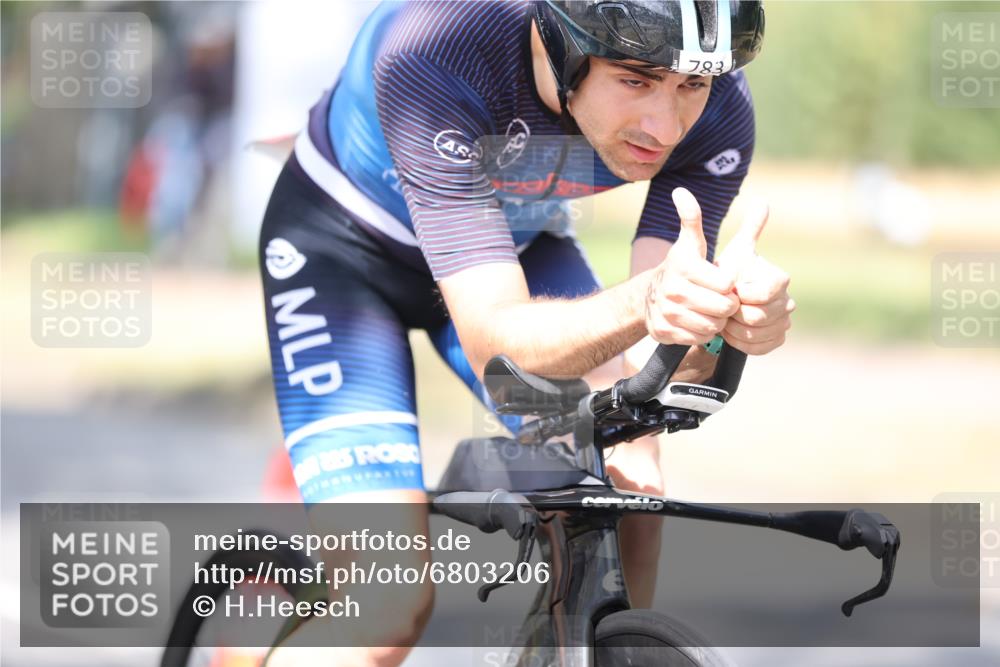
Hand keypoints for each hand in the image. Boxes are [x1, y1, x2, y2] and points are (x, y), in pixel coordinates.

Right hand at [644, 188, 740, 346]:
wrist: (650, 295)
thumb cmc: (682, 268)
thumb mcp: (690, 243)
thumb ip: (692, 218)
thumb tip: (680, 191)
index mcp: (683, 267)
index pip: (727, 285)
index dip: (730, 286)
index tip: (723, 282)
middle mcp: (671, 290)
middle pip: (722, 308)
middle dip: (726, 306)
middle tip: (720, 300)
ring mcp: (665, 313)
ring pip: (711, 326)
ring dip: (716, 321)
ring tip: (709, 310)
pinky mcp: (662, 332)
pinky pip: (697, 339)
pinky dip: (702, 333)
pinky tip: (697, 321)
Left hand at [715, 200, 795, 354]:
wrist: (726, 299)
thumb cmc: (730, 272)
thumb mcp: (737, 250)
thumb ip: (750, 229)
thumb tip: (762, 202)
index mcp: (780, 280)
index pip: (765, 292)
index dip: (743, 295)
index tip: (729, 291)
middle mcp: (788, 302)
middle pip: (759, 316)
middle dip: (734, 313)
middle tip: (721, 307)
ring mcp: (784, 323)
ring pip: (757, 334)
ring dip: (734, 329)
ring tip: (722, 318)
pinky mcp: (776, 340)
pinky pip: (758, 348)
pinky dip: (740, 343)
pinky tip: (729, 333)